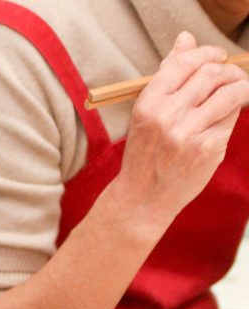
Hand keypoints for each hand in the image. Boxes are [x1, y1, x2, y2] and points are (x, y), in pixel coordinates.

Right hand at [115, 31, 248, 224]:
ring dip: (240, 87)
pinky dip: (233, 113)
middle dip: (228, 70)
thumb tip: (186, 39)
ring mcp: (189, 133)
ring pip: (229, 93)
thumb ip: (168, 75)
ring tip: (238, 90)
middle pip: (211, 74)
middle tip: (231, 75)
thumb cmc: (145, 151)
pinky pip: (231, 118)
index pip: (185, 63)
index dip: (207, 53)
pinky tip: (225, 116)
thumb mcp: (146, 112)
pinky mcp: (208, 148)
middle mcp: (167, 116)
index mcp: (148, 103)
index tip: (216, 57)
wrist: (143, 196)